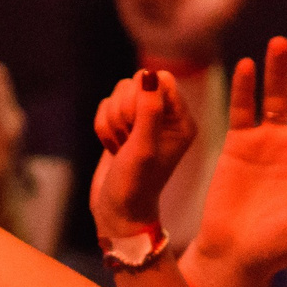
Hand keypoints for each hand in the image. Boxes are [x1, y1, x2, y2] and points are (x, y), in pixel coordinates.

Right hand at [89, 67, 199, 239]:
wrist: (117, 212)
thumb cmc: (135, 186)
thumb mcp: (143, 147)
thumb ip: (148, 109)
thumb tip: (148, 74)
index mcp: (182, 121)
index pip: (162, 79)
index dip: (142, 97)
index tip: (137, 126)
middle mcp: (166, 117)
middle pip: (138, 81)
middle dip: (124, 110)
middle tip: (128, 140)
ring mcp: (143, 120)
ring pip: (119, 92)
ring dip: (112, 120)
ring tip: (120, 147)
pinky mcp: (123, 124)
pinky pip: (106, 104)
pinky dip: (103, 126)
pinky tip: (112, 148)